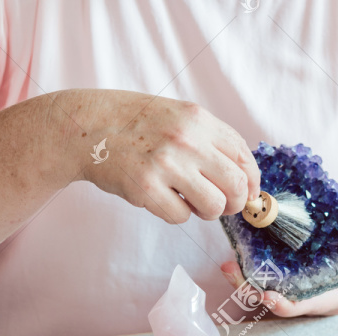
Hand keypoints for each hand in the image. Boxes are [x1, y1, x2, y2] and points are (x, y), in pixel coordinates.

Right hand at [80, 91, 259, 223]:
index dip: (253, 182)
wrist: (85, 127)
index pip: (244, 157)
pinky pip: (181, 217)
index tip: (249, 195)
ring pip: (213, 206)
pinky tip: (161, 198)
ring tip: (189, 200)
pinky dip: (176, 214)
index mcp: (198, 119)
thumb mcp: (177, 116)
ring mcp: (166, 165)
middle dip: (236, 203)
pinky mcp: (146, 189)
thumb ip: (210, 141)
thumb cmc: (134, 124)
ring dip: (206, 211)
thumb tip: (245, 180)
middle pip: (237, 186)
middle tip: (222, 206)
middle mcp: (186, 140)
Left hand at [220, 189, 337, 316]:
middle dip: (248, 289)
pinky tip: (232, 259)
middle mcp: (298, 296)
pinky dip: (246, 272)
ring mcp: (287, 290)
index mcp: (317, 296)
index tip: (269, 297)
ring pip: (258, 290)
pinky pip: (260, 279)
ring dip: (240, 280)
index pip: (296, 305)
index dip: (281, 303)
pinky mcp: (279, 280)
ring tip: (226, 265)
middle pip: (267, 298)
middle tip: (231, 271)